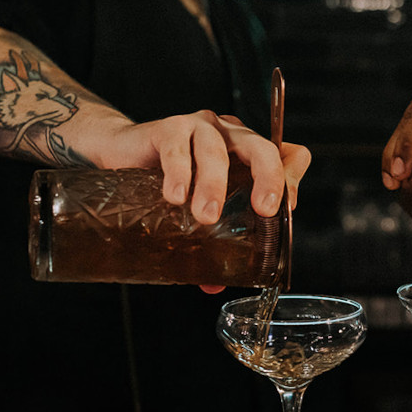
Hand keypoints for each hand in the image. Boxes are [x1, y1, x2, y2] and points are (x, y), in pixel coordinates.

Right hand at [101, 111, 311, 223]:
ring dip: (213, 185)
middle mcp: (229, 134)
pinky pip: (177, 148)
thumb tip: (214, 285)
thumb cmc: (167, 178)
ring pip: (216, 151)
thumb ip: (210, 240)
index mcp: (246, 152)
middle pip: (262, 148)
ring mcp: (199, 127)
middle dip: (268, 179)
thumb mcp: (198, 205)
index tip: (284, 211)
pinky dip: (178, 174)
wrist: (120, 151)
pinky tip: (175, 197)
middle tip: (262, 211)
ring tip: (205, 216)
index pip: (287, 155)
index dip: (291, 180)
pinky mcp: (167, 128)